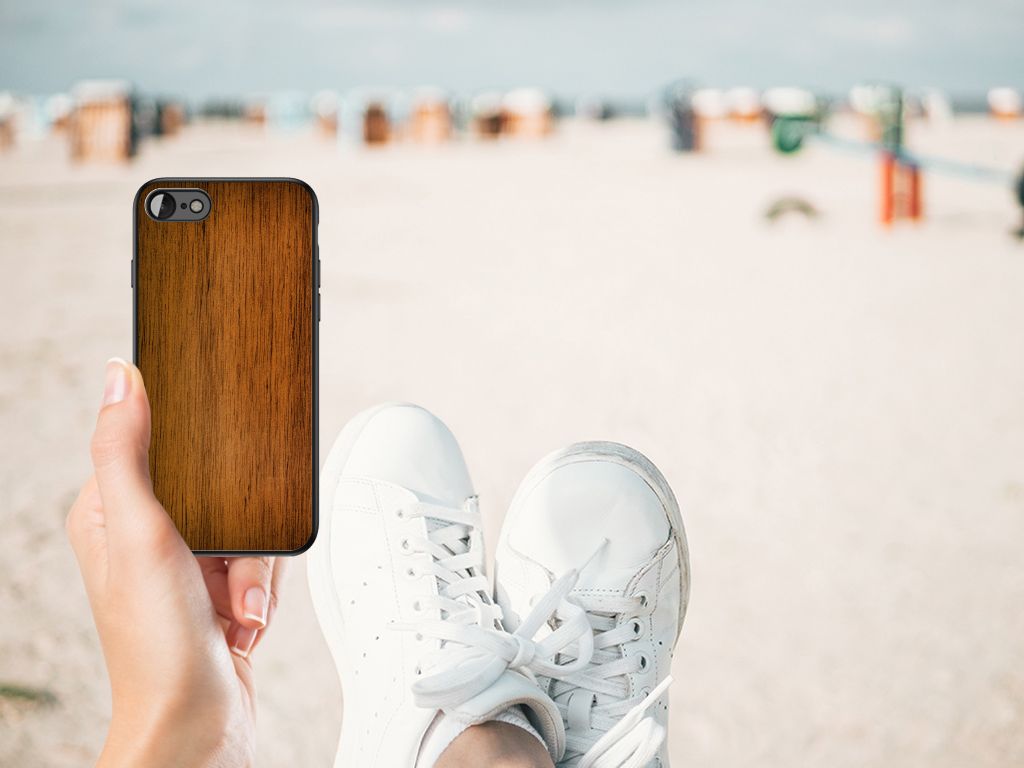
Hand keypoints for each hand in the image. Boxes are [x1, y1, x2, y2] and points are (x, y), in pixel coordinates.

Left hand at [66, 358, 285, 766]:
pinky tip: (243, 621)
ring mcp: (184, 566)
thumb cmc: (157, 646)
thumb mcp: (139, 533)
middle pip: (220, 487)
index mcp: (109, 512)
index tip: (217, 469)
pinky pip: (260, 563)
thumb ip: (125, 451)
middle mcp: (145, 536)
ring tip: (236, 607)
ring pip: (248, 526)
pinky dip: (261, 592)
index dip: (196, 453)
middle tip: (227, 571)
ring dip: (254, 571)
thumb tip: (119, 376)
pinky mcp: (217, 591)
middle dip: (240, 533)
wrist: (196, 726)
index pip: (157, 445)